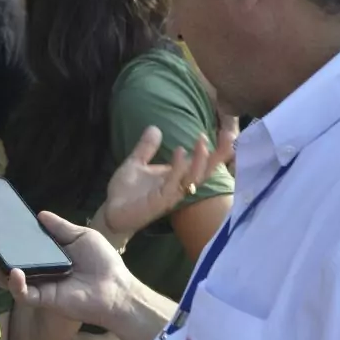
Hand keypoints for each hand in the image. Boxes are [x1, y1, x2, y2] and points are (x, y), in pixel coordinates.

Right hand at [0, 212, 134, 329]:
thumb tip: (38, 213)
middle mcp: (35, 271)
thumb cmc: (102, 262)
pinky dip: (16, 283)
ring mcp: (37, 286)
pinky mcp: (42, 300)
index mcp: (43, 256)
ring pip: (5, 277)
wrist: (117, 289)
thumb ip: (58, 227)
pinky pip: (23, 293)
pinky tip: (14, 271)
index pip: (15, 246)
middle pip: (2, 261)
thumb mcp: (80, 236)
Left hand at [101, 126, 234, 235]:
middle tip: (229, 135)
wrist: (110, 212)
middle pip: (205, 171)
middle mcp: (178, 186)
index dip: (216, 150)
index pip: (201, 163)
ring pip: (193, 179)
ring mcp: (171, 195)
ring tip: (202, 141)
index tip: (226, 133)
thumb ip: (146, 147)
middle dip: (218, 156)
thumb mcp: (136, 163)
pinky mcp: (160, 202)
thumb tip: (155, 127)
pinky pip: (174, 185)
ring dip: (200, 160)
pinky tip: (180, 152)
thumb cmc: (126, 191)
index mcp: (175, 176)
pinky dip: (178, 168)